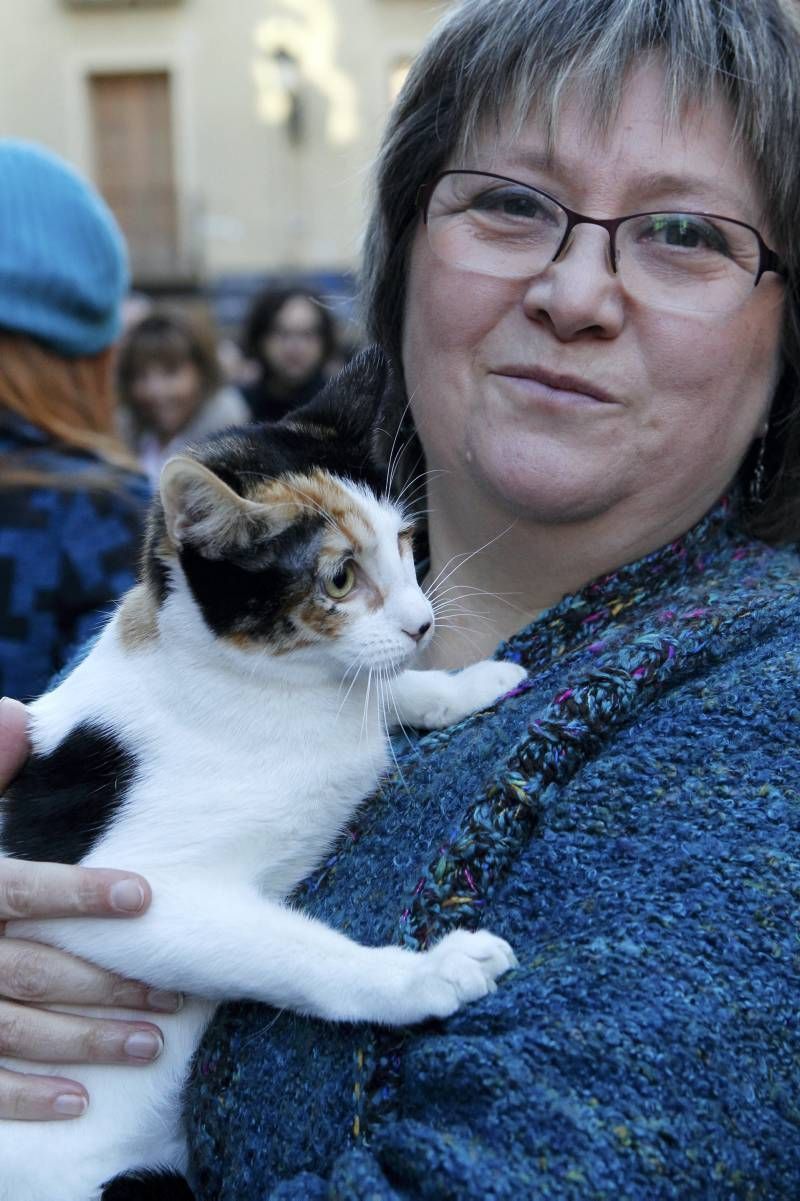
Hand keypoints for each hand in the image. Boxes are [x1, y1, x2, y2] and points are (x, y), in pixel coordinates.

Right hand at [0, 698, 177, 1120]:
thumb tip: (17, 716)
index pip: (19, 889)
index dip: (80, 892)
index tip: (145, 894)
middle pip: (34, 969)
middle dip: (107, 983)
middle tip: (175, 993)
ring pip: (16, 1030)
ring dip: (84, 1042)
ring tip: (151, 1043)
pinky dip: (24, 1099)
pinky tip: (77, 1102)